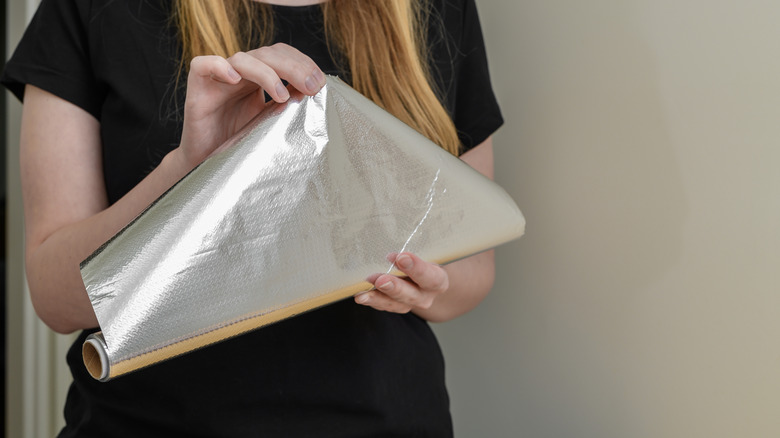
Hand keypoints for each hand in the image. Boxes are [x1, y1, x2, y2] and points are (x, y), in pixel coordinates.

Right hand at [177, 43, 326, 168]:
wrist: (206, 162)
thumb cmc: (237, 143)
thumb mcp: (268, 123)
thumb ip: (286, 107)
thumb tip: (314, 95)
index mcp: (258, 78)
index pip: (281, 55)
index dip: (301, 62)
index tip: (320, 82)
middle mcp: (240, 73)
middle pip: (267, 54)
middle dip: (293, 67)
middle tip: (312, 86)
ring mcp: (218, 79)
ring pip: (242, 59)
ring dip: (266, 72)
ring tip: (281, 95)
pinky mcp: (197, 89)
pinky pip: (202, 65)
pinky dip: (219, 66)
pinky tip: (234, 79)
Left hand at [356, 253, 449, 313]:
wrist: (425, 276)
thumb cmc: (425, 257)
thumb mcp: (426, 251)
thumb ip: (412, 246)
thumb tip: (392, 228)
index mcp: (438, 280)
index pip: (430, 276)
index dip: (416, 268)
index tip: (401, 257)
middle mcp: (426, 295)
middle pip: (412, 294)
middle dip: (394, 287)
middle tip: (380, 279)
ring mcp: (411, 303)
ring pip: (395, 304)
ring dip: (378, 297)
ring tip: (363, 293)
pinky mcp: (397, 306)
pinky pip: (384, 306)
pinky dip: (372, 301)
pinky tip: (361, 296)